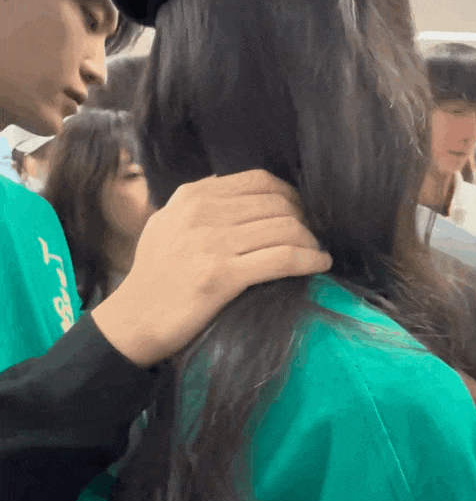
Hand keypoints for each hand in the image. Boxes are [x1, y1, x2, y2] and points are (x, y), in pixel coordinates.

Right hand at [91, 170, 331, 366]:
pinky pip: (283, 258)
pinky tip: (319, 265)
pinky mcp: (223, 275)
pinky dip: (309, 260)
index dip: (290, 195)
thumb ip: (200, 205)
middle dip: (305, 219)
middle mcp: (202, 212)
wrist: (131, 320)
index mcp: (192, 196)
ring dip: (311, 241)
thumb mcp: (167, 224)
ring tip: (317, 252)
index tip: (300, 213)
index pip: (259, 180)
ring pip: (285, 227)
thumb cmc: (154, 277)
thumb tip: (241, 195)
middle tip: (314, 236)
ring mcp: (212, 243)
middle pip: (278, 202)